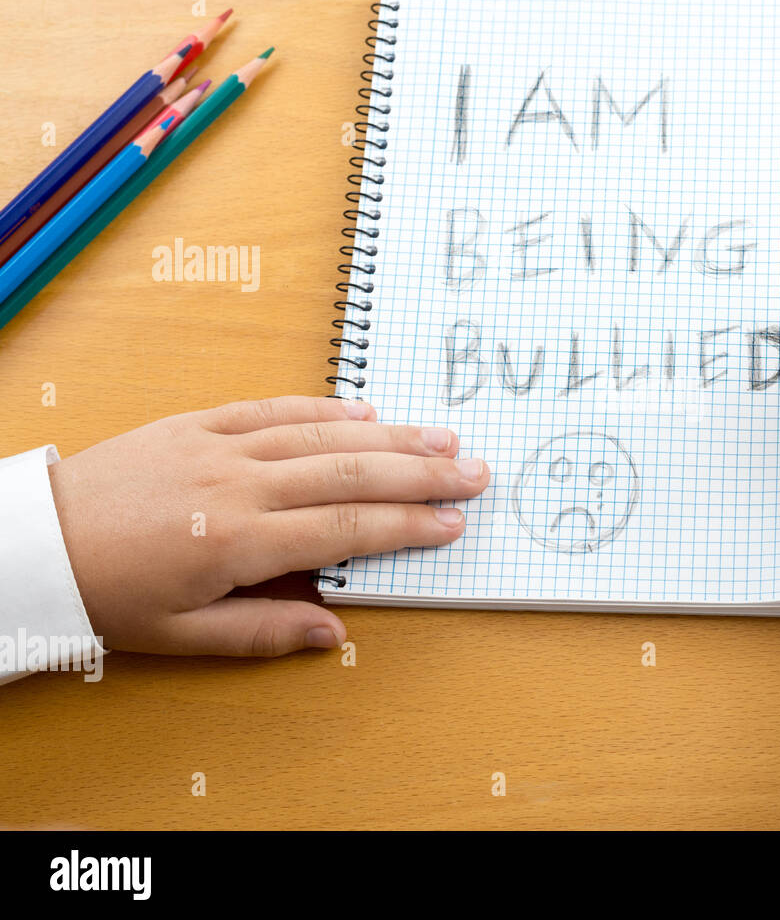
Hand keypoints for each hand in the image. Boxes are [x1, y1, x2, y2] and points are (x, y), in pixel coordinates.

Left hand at [47, 396, 489, 656]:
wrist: (37, 540)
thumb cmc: (108, 594)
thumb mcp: (182, 635)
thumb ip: (264, 631)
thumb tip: (332, 632)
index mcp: (237, 542)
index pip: (344, 529)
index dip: (406, 525)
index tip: (452, 521)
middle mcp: (238, 485)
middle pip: (350, 473)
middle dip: (420, 472)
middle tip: (474, 470)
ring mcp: (219, 446)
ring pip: (322, 435)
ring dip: (389, 435)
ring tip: (442, 436)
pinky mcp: (198, 422)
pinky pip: (273, 408)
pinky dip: (324, 407)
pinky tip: (365, 410)